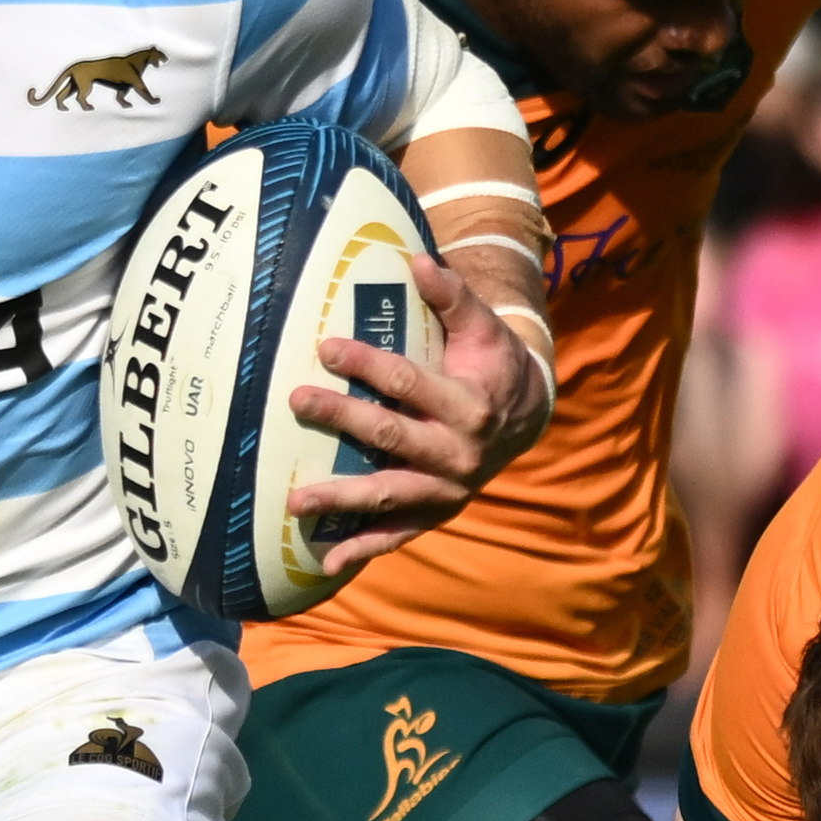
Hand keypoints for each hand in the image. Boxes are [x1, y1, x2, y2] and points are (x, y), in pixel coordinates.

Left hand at [282, 254, 544, 570]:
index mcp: (468, 406)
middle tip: (295, 400)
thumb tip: (416, 258)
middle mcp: (458, 454)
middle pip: (390, 437)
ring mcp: (446, 490)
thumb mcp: (482, 327)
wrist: (527, 417)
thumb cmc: (492, 363)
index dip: (367, 364)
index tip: (325, 347)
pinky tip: (326, 562)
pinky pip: (397, 535)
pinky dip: (363, 550)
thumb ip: (452, 296)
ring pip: (388, 496)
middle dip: (342, 418)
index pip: (408, 383)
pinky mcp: (436, 513)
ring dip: (341, 500)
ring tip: (294, 501)